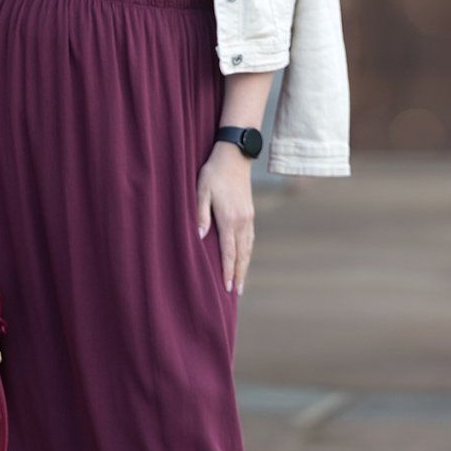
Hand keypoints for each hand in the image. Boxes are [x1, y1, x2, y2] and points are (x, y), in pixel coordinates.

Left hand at [196, 143, 254, 295]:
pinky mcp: (250, 213)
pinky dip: (247, 253)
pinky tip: (244, 259)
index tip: (227, 288)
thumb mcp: (201, 191)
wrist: (235, 156)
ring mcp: (249, 218)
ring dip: (245, 266)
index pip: (229, 252)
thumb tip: (199, 236)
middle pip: (242, 255)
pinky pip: (250, 239)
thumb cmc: (213, 172)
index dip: (228, 271)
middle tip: (236, 294)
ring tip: (241, 282)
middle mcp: (242, 221)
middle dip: (239, 275)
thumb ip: (200, 214)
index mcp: (229, 219)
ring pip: (248, 248)